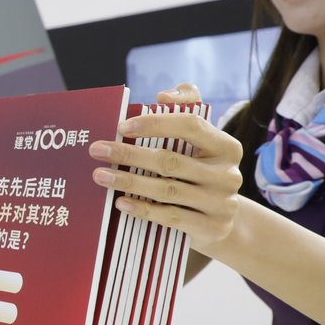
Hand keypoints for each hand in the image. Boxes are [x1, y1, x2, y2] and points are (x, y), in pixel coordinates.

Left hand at [86, 84, 244, 249]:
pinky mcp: (211, 227)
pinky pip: (170, 217)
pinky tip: (120, 202)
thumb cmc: (201, 170)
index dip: (156, 123)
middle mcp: (228, 174)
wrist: (222, 221)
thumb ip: (186, 107)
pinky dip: (143, 209)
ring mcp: (221, 203)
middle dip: (129, 154)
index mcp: (226, 147)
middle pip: (171, 161)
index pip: (191, 126)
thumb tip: (163, 96)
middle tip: (97, 150)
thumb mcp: (200, 141)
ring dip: (129, 181)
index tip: (121, 126)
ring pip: (167, 190)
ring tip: (100, 176)